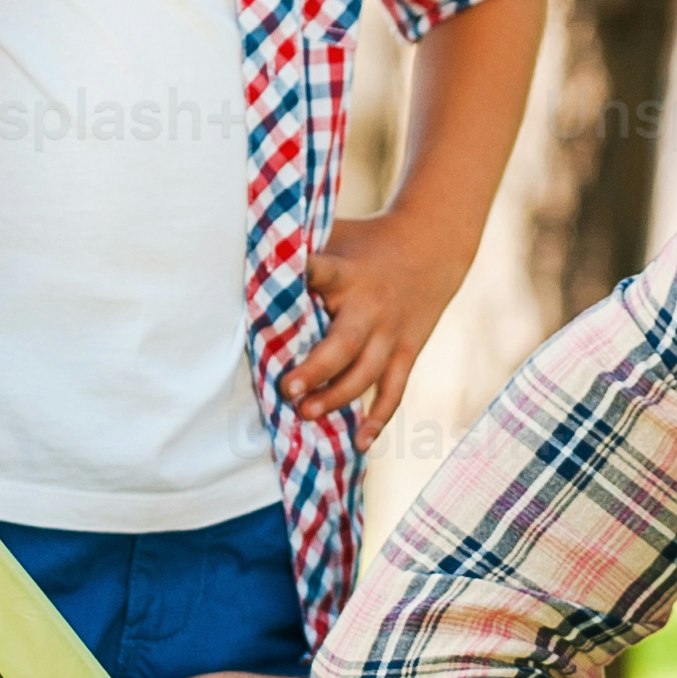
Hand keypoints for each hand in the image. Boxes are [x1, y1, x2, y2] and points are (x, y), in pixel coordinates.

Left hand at [295, 208, 465, 435]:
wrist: (431, 247)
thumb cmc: (365, 243)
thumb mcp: (335, 234)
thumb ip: (300, 245)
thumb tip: (245, 248)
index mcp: (345, 273)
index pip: (320, 272)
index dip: (301, 277)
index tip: (277, 286)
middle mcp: (370, 306)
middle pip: (345, 342)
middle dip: (317, 368)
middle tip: (288, 388)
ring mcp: (390, 333)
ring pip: (367, 373)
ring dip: (337, 397)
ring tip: (306, 414)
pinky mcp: (406, 351)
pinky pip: (394, 390)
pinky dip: (379, 418)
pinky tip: (360, 443)